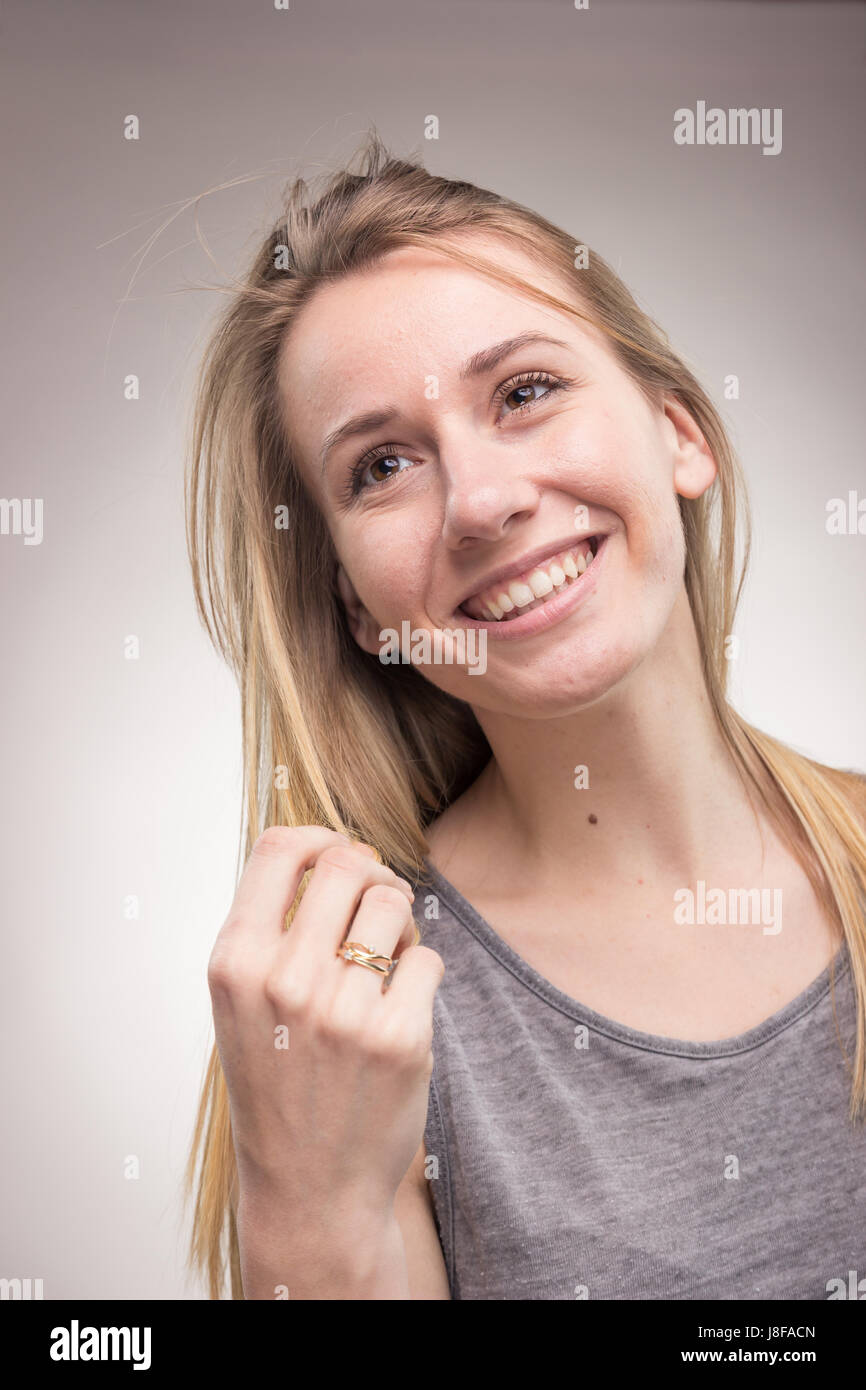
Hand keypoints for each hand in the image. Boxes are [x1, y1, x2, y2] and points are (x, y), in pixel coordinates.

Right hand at [207, 827, 443, 1227]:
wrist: (309, 1189)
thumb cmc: (279, 1082)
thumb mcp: (242, 1003)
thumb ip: (272, 928)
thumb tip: (334, 849)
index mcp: (235, 963)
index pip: (279, 846)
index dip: (319, 837)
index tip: (337, 854)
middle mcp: (284, 980)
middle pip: (348, 863)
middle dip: (370, 873)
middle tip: (376, 904)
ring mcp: (344, 1009)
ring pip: (395, 903)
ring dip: (399, 919)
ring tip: (387, 956)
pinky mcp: (400, 1037)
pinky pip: (426, 957)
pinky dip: (420, 973)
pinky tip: (398, 1008)